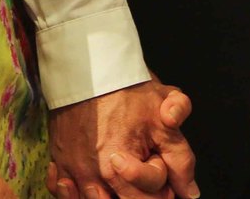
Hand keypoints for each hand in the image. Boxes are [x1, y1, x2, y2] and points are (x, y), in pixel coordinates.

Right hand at [46, 79, 195, 198]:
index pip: (152, 198)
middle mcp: (95, 176)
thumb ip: (181, 157)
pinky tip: (89, 178)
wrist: (89, 64)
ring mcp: (74, 171)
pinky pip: (62, 191)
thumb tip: (190, 191)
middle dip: (139, 189)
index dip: (163, 178)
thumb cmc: (127, 88)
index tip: (158, 159)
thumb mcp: (164, 114)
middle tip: (142, 161)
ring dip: (108, 194)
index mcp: (121, 167)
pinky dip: (74, 191)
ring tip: (118, 172)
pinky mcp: (58, 161)